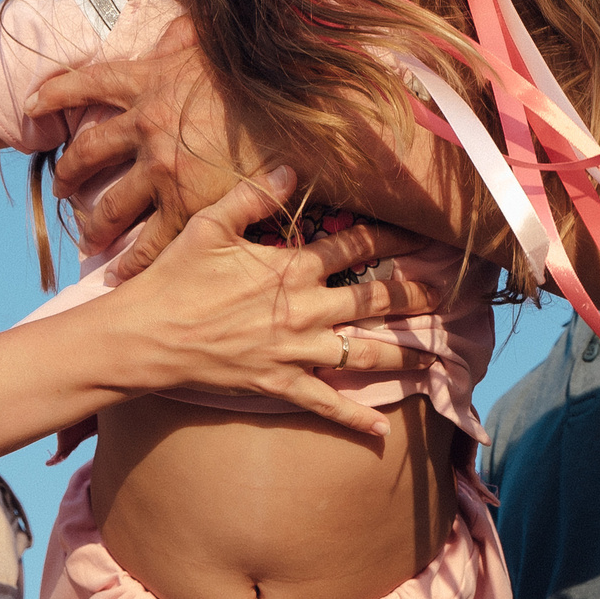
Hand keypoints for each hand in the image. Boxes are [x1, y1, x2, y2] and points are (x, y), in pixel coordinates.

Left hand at [32, 34, 243, 279]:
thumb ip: (186, 39)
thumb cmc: (261, 75)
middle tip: (62, 188)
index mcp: (146, 83)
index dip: (53, 94)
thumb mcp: (213, 46)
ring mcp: (161, 171)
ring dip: (93, 225)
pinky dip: (131, 261)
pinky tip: (121, 273)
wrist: (296, 111)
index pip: (85, 84)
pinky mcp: (185, 206)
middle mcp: (143, 127)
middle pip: (88, 153)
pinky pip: (148, 242)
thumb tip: (180, 24)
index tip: (32, 106)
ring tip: (87, 239)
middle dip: (70, 173)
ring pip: (109, 205)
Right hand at [111, 166, 438, 436]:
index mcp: (290, 267)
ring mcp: (296, 351)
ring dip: (406, 354)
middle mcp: (304, 309)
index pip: (355, 246)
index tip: (424, 232)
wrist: (145, 338)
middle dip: (416, 294)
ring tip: (440, 355)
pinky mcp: (280, 384)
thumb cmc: (173, 278)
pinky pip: (325, 404)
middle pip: (375, 299)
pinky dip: (355, 418)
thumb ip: (253, 195)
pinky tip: (382, 430)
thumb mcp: (208, 225)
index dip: (393, 236)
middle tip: (453, 291)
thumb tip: (292, 168)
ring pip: (365, 353)